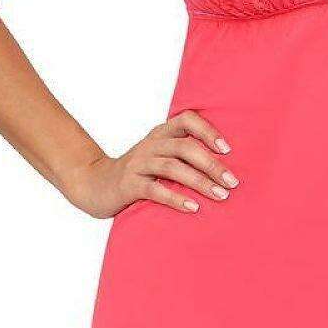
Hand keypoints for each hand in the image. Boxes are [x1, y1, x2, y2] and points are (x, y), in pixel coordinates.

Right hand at [62, 109, 238, 218]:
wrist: (95, 185)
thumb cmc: (138, 173)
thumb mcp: (159, 156)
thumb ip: (183, 154)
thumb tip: (225, 165)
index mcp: (161, 134)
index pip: (186, 119)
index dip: (208, 131)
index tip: (228, 150)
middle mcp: (150, 145)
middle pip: (184, 147)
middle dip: (212, 164)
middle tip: (233, 182)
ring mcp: (138, 164)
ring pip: (172, 167)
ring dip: (200, 182)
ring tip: (221, 196)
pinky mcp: (129, 185)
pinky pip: (155, 190)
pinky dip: (176, 198)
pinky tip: (193, 207)